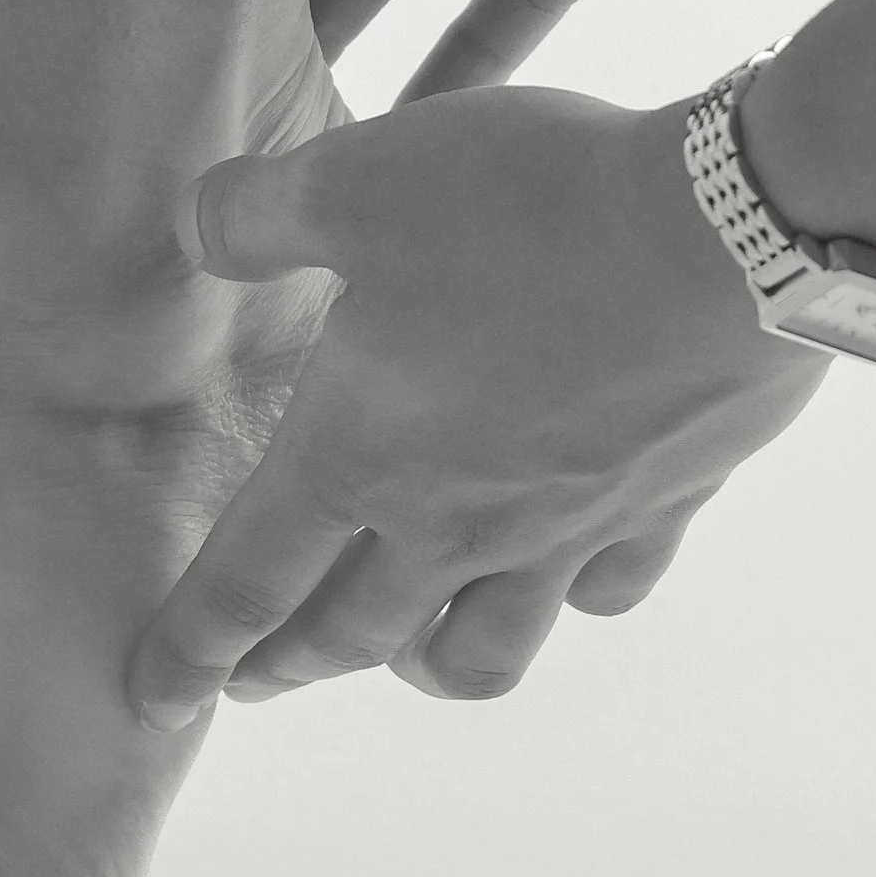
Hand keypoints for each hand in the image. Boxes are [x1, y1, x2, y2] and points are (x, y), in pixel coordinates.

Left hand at [125, 85, 828, 721]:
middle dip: (291, 665)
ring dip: (427, 664)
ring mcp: (564, 529)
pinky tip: (565, 577)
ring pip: (483, 652)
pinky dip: (572, 600)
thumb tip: (195, 230)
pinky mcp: (662, 506)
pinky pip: (606, 592)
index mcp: (358, 452)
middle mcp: (455, 521)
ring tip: (404, 654)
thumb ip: (255, 214)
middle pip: (353, 635)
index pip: (247, 581)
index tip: (151, 698)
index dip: (190, 647)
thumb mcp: (355, 179)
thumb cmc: (522, 207)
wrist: (724, 235)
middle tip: (257, 678)